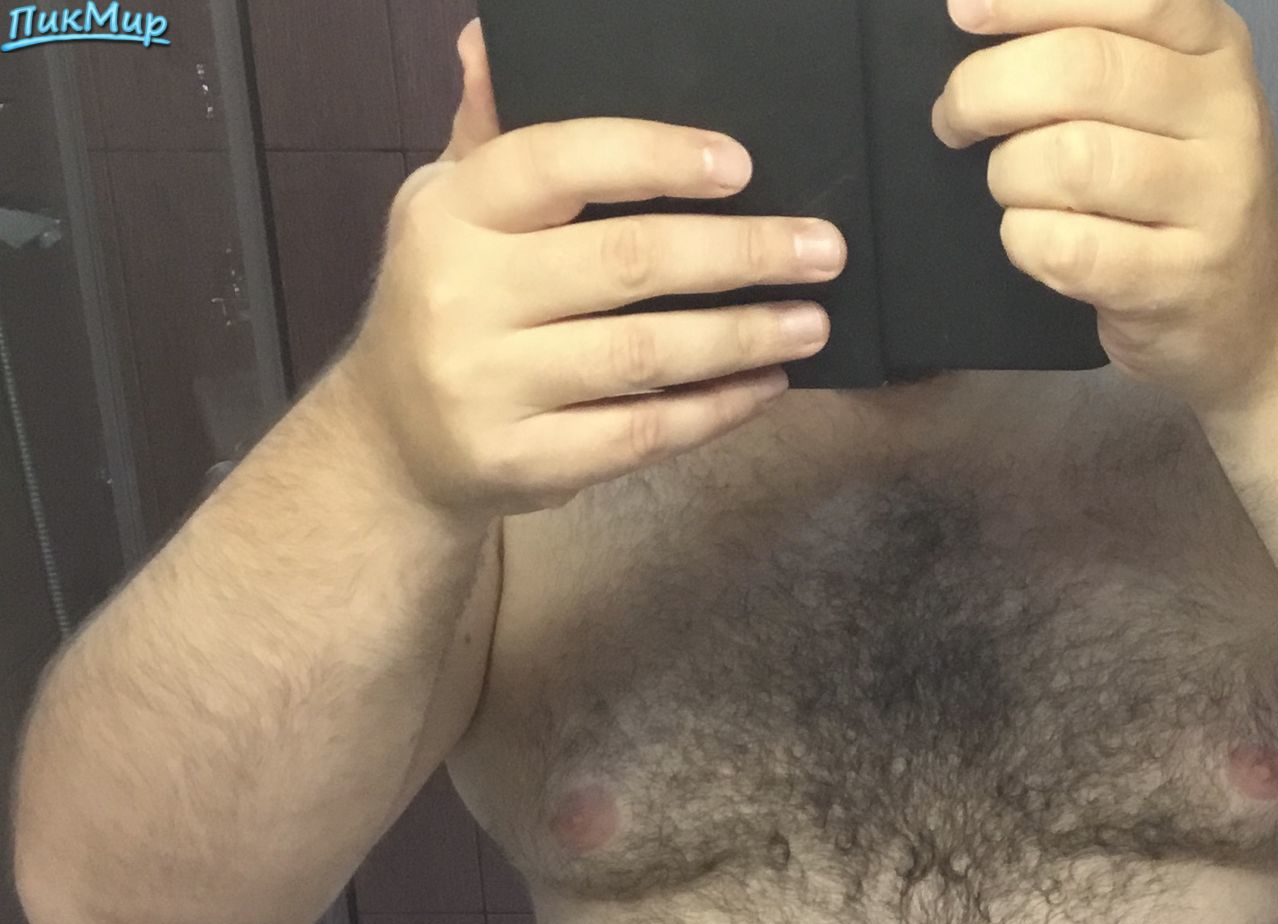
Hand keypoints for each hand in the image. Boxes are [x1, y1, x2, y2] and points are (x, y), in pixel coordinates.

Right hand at [335, 19, 848, 515]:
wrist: (393, 444)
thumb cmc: (446, 305)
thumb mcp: (448, 210)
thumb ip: (491, 136)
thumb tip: (491, 39)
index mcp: (451, 214)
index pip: (558, 162)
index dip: (654, 157)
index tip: (740, 166)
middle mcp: (464, 296)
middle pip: (624, 263)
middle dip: (737, 254)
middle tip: (820, 249)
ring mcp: (493, 387)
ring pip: (643, 356)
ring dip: (742, 337)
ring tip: (810, 321)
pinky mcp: (527, 463)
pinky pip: (641, 435)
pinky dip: (713, 411)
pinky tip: (763, 386)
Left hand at [930, 0, 1277, 415]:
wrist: (1256, 310)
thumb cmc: (1183, 195)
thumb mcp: (1169, 97)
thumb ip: (1101, 46)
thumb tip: (984, 13)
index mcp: (1214, 48)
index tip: (964, 12)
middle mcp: (1224, 114)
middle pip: (1080, 71)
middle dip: (987, 91)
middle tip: (955, 118)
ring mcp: (1209, 202)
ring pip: (1067, 160)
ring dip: (1008, 174)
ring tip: (1012, 188)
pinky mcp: (1177, 280)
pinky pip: (1066, 247)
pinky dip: (1024, 241)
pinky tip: (1034, 240)